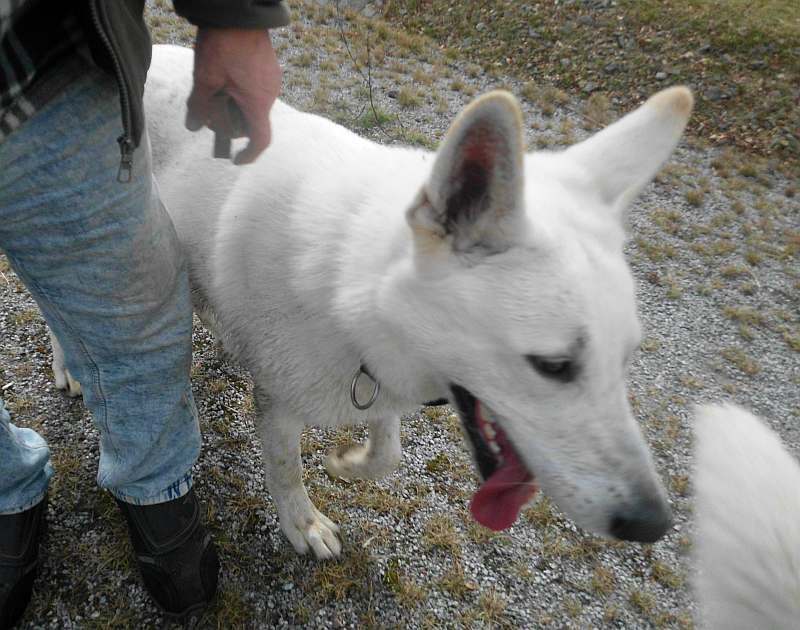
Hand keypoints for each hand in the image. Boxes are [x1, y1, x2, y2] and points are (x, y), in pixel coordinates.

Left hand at [185, 28, 281, 164]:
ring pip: (252, 103)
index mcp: (257, 103)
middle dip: (230, 123)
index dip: (249, 155)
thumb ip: (199, 107)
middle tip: (208, 113)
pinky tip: (222, 77)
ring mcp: (271, 79)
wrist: (238, 11)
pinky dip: (239, 91)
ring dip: (233, 105)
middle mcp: (270, 94)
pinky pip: (255, 88)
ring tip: (211, 90)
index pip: (260, 140)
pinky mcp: (268, 66)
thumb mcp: (205, 79)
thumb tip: (193, 126)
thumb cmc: (223, 46)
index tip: (236, 160)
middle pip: (251, 121)